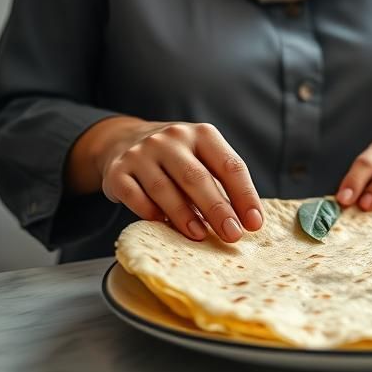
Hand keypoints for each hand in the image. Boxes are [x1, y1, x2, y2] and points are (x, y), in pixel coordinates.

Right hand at [66, 117, 263, 242]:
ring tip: (200, 236)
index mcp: (203, 134)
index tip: (254, 223)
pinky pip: (135, 197)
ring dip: (184, 216)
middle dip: (217, 209)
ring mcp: (141, 153)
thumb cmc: (178, 159)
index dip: (245, 196)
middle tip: (232, 235)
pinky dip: (151, 214)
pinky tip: (164, 226)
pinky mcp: (117, 172)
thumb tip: (244, 222)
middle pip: (197, 178)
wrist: (125, 141)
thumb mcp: (203, 158)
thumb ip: (222, 184)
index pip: (230, 165)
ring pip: (165, 189)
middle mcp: (171, 139)